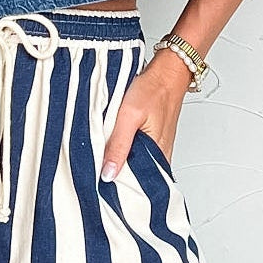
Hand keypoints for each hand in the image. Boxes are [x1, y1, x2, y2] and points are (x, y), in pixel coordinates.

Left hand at [100, 47, 191, 179]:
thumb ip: (119, 144)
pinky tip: (110, 143)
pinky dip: (121, 149)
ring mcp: (155, 148)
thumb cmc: (155, 89)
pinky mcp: (149, 138)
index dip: (117, 191)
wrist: (167, 71)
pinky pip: (133, 151)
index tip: (98, 191)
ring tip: (100, 159)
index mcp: (158, 157)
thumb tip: (108, 173)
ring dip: (116, 162)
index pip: (137, 188)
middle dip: (114, 178)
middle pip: (133, 178)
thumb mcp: (130, 115)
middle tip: (95, 176)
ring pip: (132, 164)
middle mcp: (159, 156)